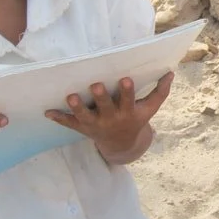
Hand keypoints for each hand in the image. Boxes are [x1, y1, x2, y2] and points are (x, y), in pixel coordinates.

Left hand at [45, 73, 172, 162]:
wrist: (122, 145)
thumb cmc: (136, 120)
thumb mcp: (150, 109)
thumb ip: (160, 92)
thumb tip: (171, 72)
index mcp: (128, 113)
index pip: (128, 101)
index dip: (127, 91)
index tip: (125, 79)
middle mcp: (111, 119)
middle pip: (105, 108)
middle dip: (100, 97)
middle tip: (95, 86)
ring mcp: (95, 125)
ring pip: (84, 116)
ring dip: (77, 107)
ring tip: (71, 97)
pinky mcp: (83, 128)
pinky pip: (69, 124)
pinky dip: (58, 118)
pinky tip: (47, 112)